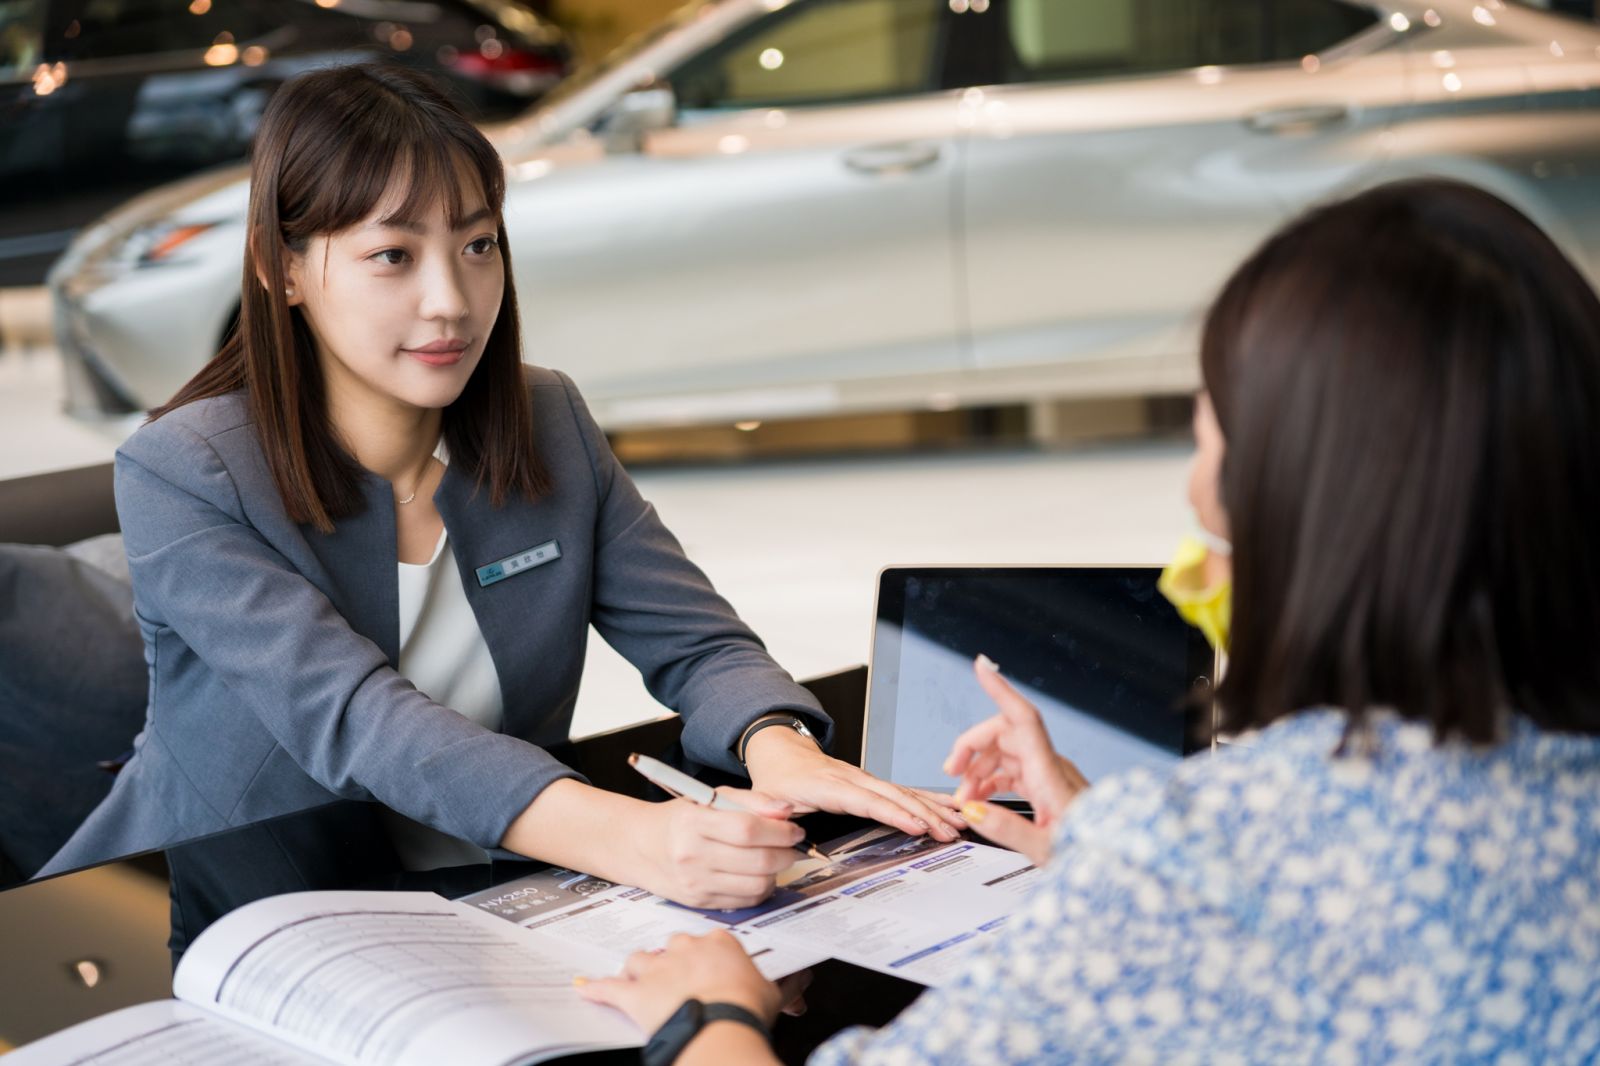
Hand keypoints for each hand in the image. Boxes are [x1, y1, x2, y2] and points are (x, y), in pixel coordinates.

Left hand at [578, 930, 781, 1034]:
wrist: (721, 1026)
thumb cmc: (746, 1009)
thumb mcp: (774, 993)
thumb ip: (782, 985)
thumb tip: (800, 986)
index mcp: (719, 943)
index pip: (708, 939)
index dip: (704, 954)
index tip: (706, 962)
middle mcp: (685, 949)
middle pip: (671, 945)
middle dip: (670, 960)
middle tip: (676, 976)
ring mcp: (658, 969)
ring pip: (639, 960)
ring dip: (637, 970)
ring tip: (636, 977)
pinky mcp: (635, 993)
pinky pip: (609, 988)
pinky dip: (595, 988)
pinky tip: (585, 987)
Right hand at [627, 790, 803, 909]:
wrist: (644, 846)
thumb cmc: (682, 818)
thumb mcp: (711, 797)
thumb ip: (752, 800)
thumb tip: (787, 810)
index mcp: (694, 822)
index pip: (748, 829)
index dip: (780, 831)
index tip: (795, 829)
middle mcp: (692, 855)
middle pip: (757, 860)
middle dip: (786, 853)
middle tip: (792, 845)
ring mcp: (695, 883)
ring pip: (756, 884)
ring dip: (777, 873)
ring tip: (776, 859)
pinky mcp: (699, 902)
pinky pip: (745, 901)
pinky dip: (761, 888)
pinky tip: (759, 874)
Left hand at [743, 725, 965, 841]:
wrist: (783, 752)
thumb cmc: (778, 778)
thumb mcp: (765, 794)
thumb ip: (770, 808)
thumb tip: (778, 817)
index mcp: (829, 786)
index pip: (867, 801)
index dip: (893, 813)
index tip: (917, 826)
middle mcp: (853, 779)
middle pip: (895, 796)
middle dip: (925, 813)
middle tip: (950, 831)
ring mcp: (866, 779)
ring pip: (905, 792)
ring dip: (934, 806)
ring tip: (961, 820)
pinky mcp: (873, 783)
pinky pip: (904, 790)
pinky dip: (929, 799)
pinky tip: (949, 807)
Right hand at [942, 656, 1089, 864]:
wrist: (1117, 860)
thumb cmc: (1092, 854)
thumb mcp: (1045, 851)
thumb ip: (1007, 830)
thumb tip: (973, 810)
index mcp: (1050, 774)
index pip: (1023, 718)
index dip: (1001, 689)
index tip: (981, 667)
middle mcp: (1052, 766)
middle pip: (1006, 733)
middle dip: (973, 747)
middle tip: (951, 773)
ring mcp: (1052, 774)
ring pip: (1008, 752)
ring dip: (980, 768)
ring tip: (965, 797)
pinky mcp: (1051, 785)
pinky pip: (1016, 770)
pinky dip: (993, 779)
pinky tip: (982, 798)